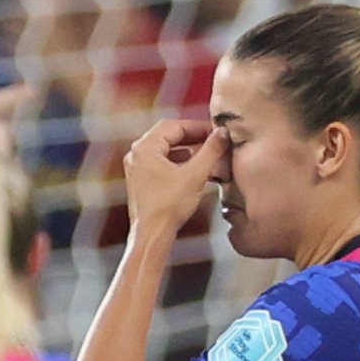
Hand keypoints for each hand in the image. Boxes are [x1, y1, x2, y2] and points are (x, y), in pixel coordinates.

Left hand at [123, 119, 227, 233]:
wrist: (153, 234)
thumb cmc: (168, 207)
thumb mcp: (196, 175)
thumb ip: (211, 150)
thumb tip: (222, 134)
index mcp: (145, 148)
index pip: (174, 126)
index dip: (198, 127)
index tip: (215, 131)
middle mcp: (137, 155)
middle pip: (168, 136)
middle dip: (193, 137)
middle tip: (212, 140)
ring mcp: (136, 168)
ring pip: (165, 150)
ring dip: (186, 150)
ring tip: (206, 154)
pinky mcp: (140, 181)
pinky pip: (161, 163)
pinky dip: (177, 162)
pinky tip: (192, 169)